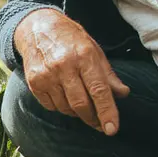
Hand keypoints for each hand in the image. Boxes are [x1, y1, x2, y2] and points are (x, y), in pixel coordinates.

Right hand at [13, 8, 129, 133]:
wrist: (37, 27)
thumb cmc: (71, 39)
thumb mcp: (94, 50)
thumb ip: (108, 74)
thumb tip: (123, 94)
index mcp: (84, 56)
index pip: (99, 90)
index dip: (107, 112)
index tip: (112, 129)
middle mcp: (64, 66)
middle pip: (81, 104)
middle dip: (92, 118)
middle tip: (100, 124)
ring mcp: (47, 75)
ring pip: (65, 108)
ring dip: (76, 113)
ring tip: (81, 104)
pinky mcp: (34, 82)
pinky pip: (51, 106)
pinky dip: (61, 107)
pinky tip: (64, 96)